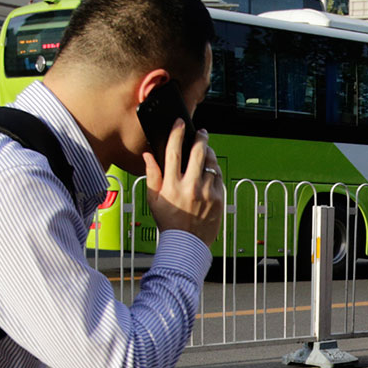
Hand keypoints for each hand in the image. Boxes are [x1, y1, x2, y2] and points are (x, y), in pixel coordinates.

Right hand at [144, 124, 224, 244]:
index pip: (173, 152)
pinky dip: (215, 170)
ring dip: (208, 153)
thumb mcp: (153, 200)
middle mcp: (190, 187)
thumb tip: (148, 156)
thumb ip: (152, 176)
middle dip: (200, 138)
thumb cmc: (169, 222)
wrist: (187, 244)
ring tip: (205, 151)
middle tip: (201, 132)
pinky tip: (211, 170)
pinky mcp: (219, 199)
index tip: (179, 123)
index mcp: (171, 186)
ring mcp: (206, 193)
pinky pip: (219, 177)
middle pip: (197, 153)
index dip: (176, 134)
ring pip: (211, 163)